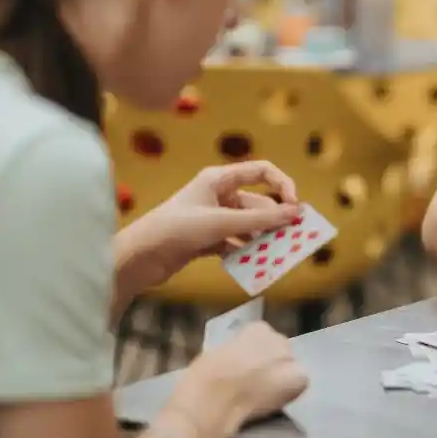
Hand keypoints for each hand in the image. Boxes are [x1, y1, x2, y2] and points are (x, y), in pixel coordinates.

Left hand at [133, 160, 302, 276]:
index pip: (262, 171)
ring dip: (261, 241)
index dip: (283, 186)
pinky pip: (236, 243)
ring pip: (248, 227)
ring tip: (273, 258)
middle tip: (291, 242)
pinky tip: (251, 266)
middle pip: (258, 205)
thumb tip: (296, 213)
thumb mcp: (221, 222)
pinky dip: (245, 253)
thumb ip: (260, 220)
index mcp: (219, 179)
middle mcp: (218, 195)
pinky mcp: (207, 239)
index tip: (296, 208)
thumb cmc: (177, 229)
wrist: (140, 257)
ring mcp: (213, 218)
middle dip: (274, 223)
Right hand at [178, 321, 308, 433]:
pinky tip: (275, 401)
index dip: (256, 355)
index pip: (265, 339)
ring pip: (291, 367)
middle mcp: (278, 337)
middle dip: (272, 364)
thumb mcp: (220, 352)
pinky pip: (299, 384)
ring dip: (283, 377)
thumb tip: (243, 361)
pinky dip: (291, 392)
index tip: (247, 367)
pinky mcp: (299, 378)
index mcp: (257, 328)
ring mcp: (290, 357)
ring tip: (266, 394)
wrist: (214, 398)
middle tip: (258, 382)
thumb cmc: (205, 377)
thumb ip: (238, 351)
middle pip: (281, 351)